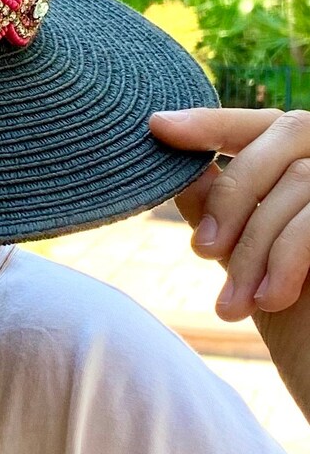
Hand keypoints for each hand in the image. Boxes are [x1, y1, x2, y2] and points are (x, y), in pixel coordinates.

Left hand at [149, 107, 309, 421]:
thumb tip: (177, 168)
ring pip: (300, 183)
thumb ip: (224, 209)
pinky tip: (267, 300)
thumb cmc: (309, 331)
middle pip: (286, 138)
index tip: (158, 127)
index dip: (214, 121)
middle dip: (233, 194)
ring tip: (232, 302)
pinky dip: (286, 258)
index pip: (268, 124)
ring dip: (254, 245)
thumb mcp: (251, 260)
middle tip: (202, 250)